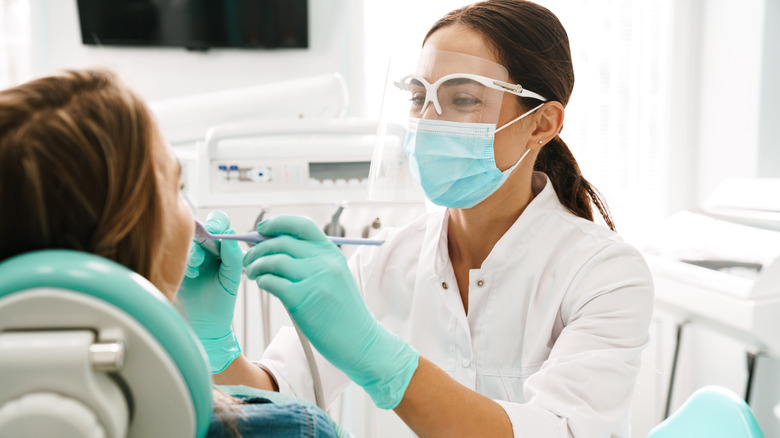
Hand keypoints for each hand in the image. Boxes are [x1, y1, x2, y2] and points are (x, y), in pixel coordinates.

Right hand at [177, 210, 243, 372]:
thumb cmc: (222, 300)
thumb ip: (233, 257)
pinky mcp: (177, 265)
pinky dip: (185, 261)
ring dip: (194, 250)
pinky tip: (191, 274)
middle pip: (202, 226)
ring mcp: (190, 255)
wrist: (206, 323)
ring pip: (188, 240)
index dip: (218, 222)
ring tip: (198, 265)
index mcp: (223, 246)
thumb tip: (229, 236)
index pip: (220, 223)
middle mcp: (206, 247)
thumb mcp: (232, 279)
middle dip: (204, 231)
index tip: (217, 231)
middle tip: (206, 238)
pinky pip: (176, 254)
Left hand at [242, 215, 418, 408]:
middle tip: (250, 258)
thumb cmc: (343, 312)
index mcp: (331, 252)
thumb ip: (311, 261)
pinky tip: (263, 285)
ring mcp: (313, 279)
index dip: (277, 223)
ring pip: (272, 260)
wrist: (359, 340)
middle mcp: (323, 261)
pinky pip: (271, 282)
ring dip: (256, 265)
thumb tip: (274, 248)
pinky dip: (262, 281)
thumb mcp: (334, 277)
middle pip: (281, 242)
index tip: (262, 228)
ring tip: (253, 273)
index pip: (301, 224)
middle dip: (258, 248)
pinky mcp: (302, 299)